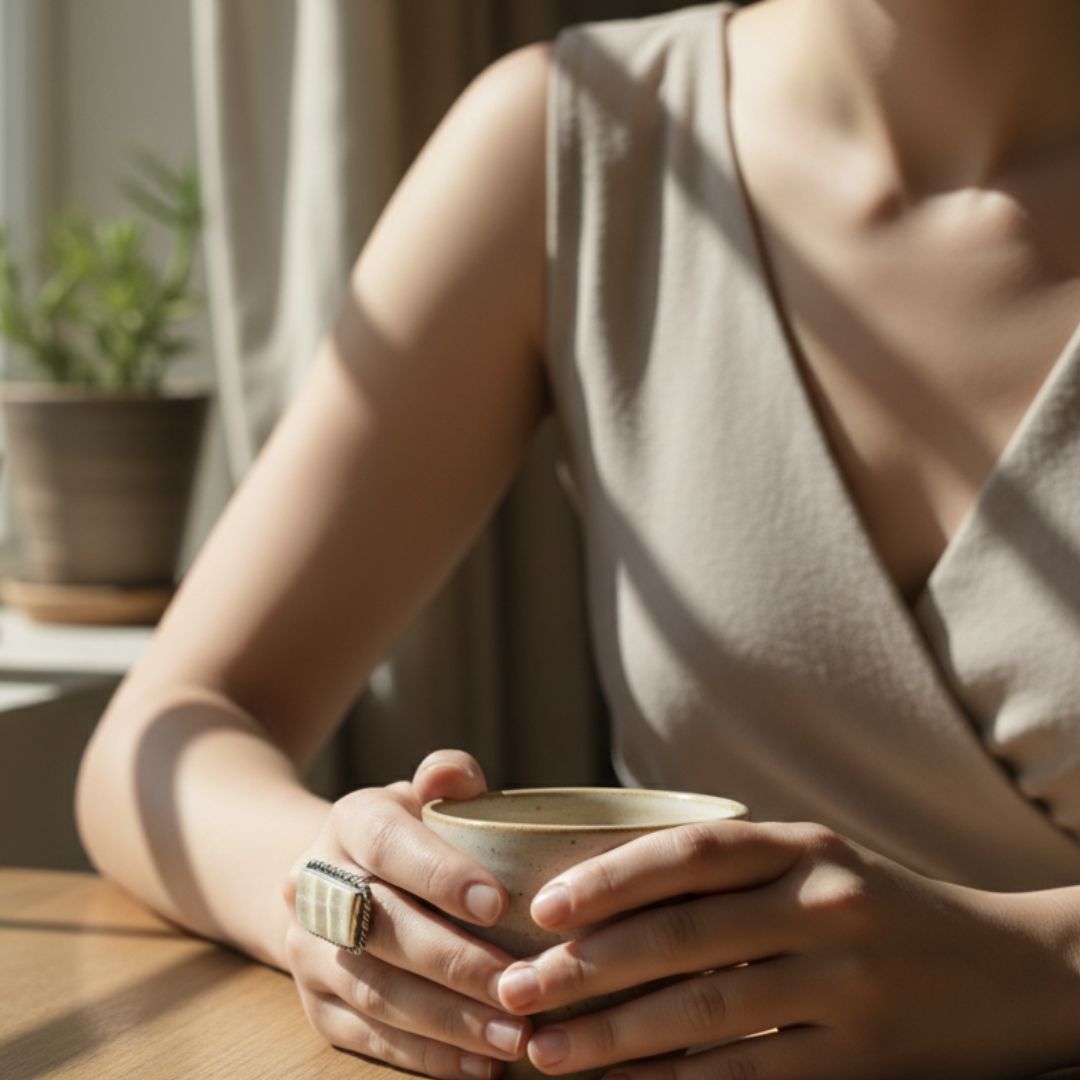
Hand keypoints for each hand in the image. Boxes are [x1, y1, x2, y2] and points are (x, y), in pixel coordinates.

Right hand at [283, 750, 530, 1078]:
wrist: (333, 880)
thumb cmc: (409, 834)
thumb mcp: (424, 795)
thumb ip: (449, 777)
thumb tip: (455, 775)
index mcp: (349, 822)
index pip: (387, 844)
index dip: (439, 874)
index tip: (498, 904)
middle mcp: (315, 885)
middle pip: (382, 929)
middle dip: (455, 964)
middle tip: (521, 987)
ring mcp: (309, 952)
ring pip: (376, 993)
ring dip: (449, 1021)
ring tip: (513, 1036)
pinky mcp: (316, 1008)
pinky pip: (369, 1040)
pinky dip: (427, 1056)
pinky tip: (481, 1065)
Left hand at [496, 819, 1079, 1078]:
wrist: (1013, 972)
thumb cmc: (885, 909)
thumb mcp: (819, 864)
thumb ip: (735, 870)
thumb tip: (612, 883)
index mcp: (804, 846)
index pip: (688, 856)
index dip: (609, 880)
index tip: (541, 910)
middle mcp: (823, 904)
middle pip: (682, 935)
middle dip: (587, 968)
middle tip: (515, 991)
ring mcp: (845, 984)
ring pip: (705, 1012)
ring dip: (615, 1037)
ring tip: (546, 1053)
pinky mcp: (862, 1059)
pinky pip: (750, 1075)